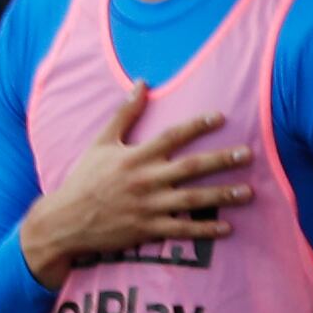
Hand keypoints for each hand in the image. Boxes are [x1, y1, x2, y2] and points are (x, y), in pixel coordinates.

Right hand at [20, 81, 251, 275]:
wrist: (64, 220)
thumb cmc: (84, 179)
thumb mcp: (100, 143)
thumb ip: (124, 114)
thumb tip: (141, 83)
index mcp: (133, 157)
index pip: (171, 137)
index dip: (196, 125)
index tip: (221, 117)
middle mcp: (144, 180)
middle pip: (190, 168)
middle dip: (221, 160)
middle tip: (249, 154)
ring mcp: (147, 206)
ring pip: (192, 199)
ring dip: (222, 195)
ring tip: (248, 192)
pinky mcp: (146, 229)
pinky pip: (181, 229)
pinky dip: (204, 229)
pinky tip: (227, 228)